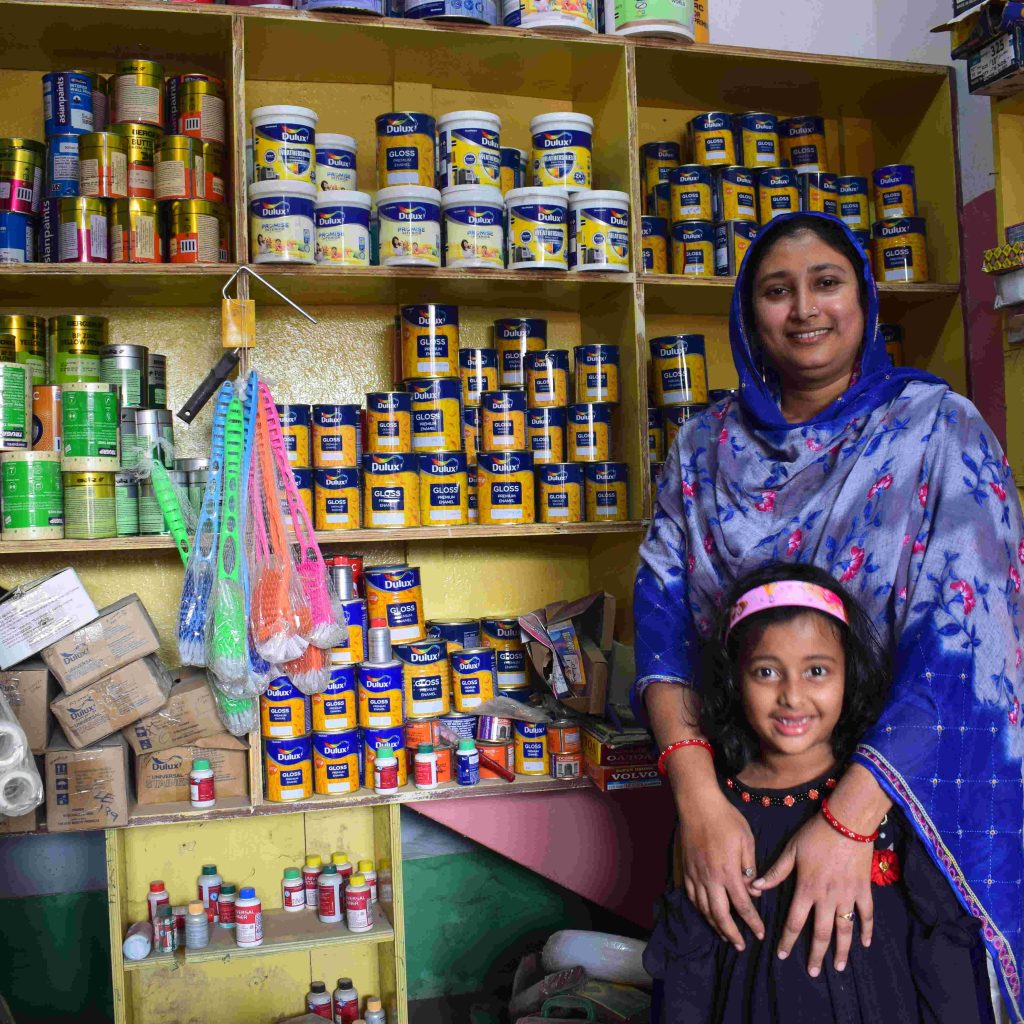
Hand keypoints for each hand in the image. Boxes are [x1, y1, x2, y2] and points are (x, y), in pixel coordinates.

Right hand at [678, 792, 765, 950]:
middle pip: (720, 915)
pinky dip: (700, 910)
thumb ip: (750, 868)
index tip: (760, 934)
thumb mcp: (747, 840)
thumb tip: (753, 891)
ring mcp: (695, 875)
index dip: (752, 923)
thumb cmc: (726, 819)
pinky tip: (706, 914)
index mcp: (728, 872)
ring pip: (703, 909)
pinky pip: (692, 897)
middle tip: (740, 945)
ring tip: (725, 935)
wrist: (697, 805)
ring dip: (715, 925)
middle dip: (731, 933)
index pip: (742, 906)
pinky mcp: (685, 869)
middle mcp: (710, 878)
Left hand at [752, 813, 874, 976]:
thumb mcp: (791, 850)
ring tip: (839, 967)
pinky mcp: (864, 890)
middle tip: (813, 973)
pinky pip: (867, 915)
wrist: (847, 823)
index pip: (794, 921)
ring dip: (842, 950)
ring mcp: (848, 896)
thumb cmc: (815, 834)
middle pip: (821, 933)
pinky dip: (867, 930)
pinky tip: (865, 944)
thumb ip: (776, 871)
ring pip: (845, 930)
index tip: (782, 954)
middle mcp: (827, 898)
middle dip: (816, 955)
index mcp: (807, 889)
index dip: (788, 939)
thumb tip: (756, 887)